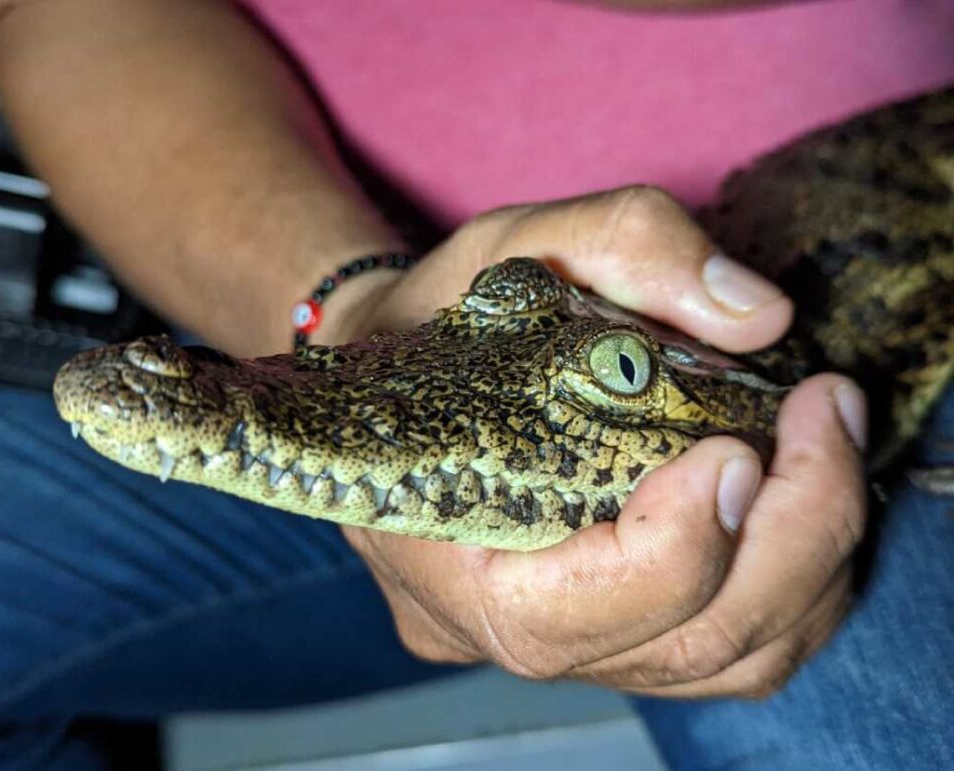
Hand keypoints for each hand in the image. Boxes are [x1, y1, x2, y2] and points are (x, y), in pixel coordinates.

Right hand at [337, 187, 867, 697]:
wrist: (400, 370)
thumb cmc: (433, 318)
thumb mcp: (504, 245)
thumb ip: (624, 244)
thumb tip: (758, 317)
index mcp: (435, 553)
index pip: (558, 614)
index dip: (669, 549)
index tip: (732, 443)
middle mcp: (497, 628)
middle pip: (678, 646)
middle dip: (788, 537)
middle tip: (826, 413)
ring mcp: (567, 642)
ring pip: (727, 660)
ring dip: (810, 556)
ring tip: (827, 437)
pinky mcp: (617, 635)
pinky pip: (736, 650)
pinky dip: (798, 579)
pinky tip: (801, 490)